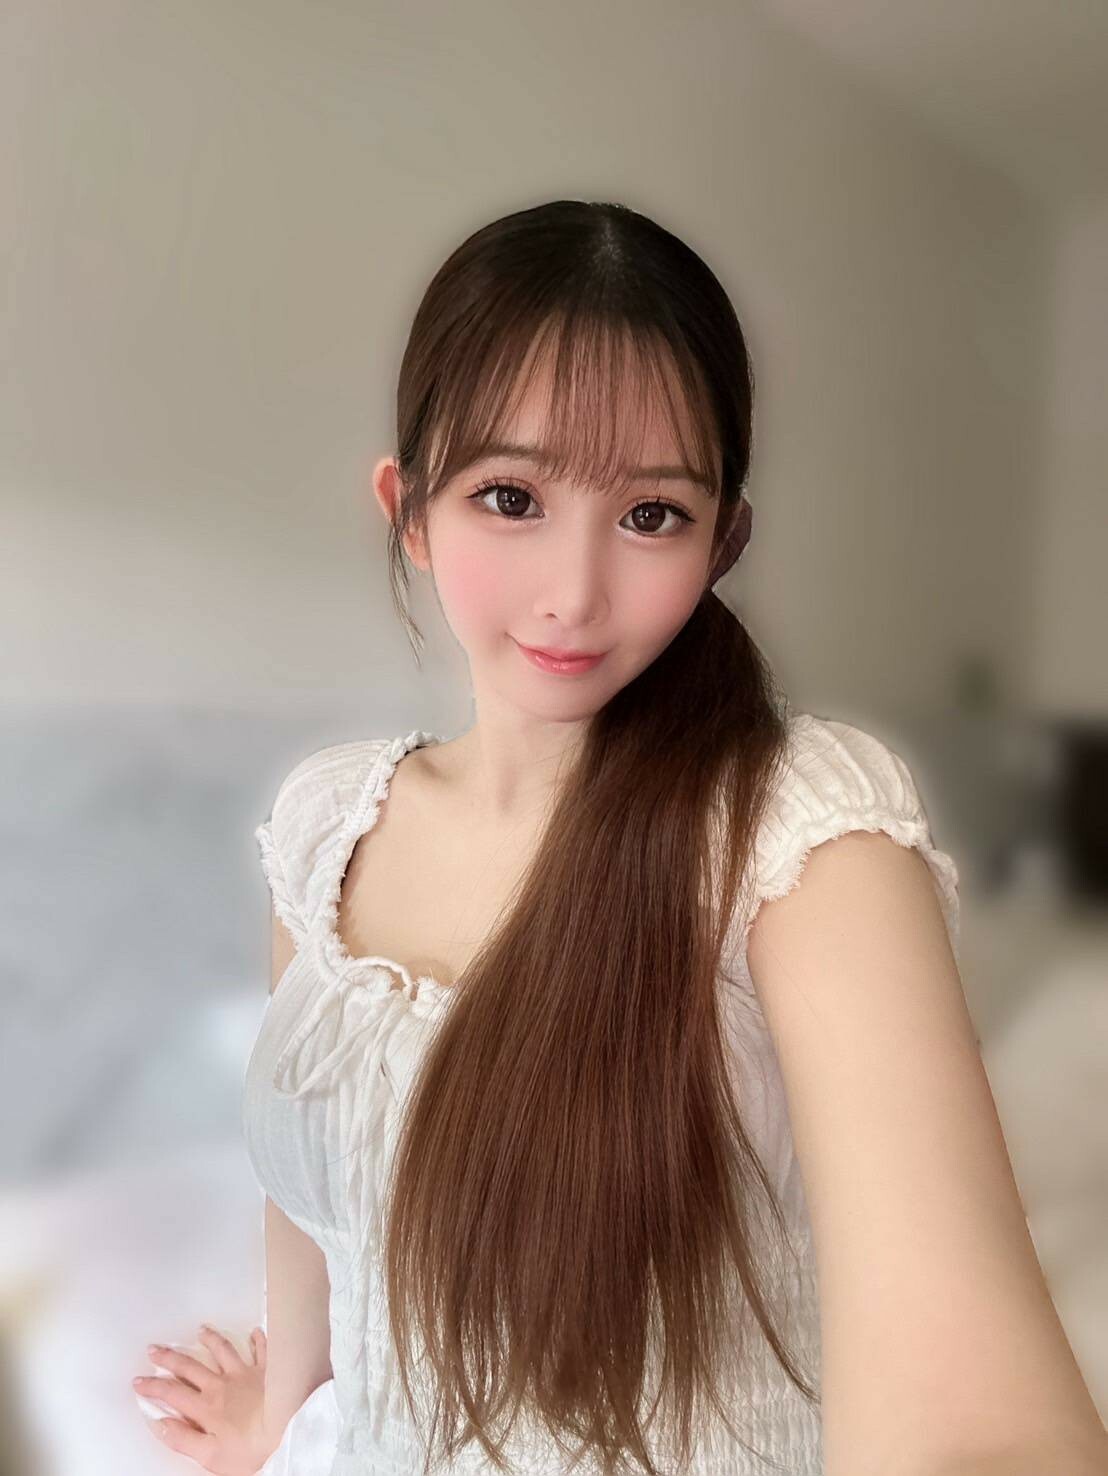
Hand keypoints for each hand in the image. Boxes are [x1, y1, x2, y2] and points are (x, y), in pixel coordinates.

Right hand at [134, 1323, 275, 1474]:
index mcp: (206, 1407)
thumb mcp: (210, 1456)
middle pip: (190, 1366)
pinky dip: (257, 1339)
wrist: (288, 1432)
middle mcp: (223, 1385)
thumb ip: (183, 1439)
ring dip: (210, 1339)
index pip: (171, 1393)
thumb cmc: (252, 1451)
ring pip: (223, 1350)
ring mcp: (246, 1374)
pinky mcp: (269, 1370)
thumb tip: (160, 1425)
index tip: (138, 1380)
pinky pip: (262, 1349)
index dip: (152, 1386)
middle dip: (169, 1357)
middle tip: (155, 1348)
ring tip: (201, 1330)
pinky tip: (254, 1332)